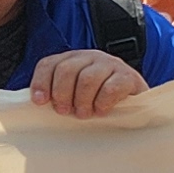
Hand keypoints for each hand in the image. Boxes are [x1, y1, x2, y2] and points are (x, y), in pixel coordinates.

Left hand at [29, 49, 148, 117]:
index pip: (50, 64)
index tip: (40, 102)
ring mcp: (111, 64)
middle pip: (67, 70)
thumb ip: (57, 94)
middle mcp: (91, 57)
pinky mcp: (129, 76)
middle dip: (62, 94)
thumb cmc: (100, 102)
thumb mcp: (75, 95)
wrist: (137, 105)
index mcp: (73, 60)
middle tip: (64, 112)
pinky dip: (102, 102)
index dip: (41, 82)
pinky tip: (101, 111)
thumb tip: (36, 103)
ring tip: (84, 114)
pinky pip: (110, 87)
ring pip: (87, 78)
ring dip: (82, 100)